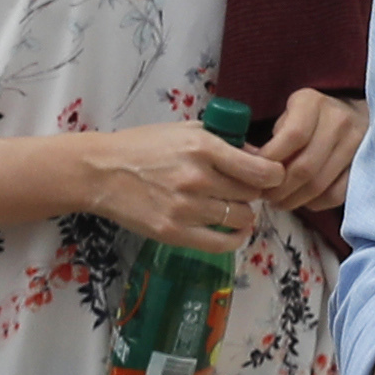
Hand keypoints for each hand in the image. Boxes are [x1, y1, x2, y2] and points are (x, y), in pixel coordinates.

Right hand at [79, 120, 285, 254]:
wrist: (101, 172)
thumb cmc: (143, 146)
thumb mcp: (185, 130)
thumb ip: (223, 140)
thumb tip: (258, 156)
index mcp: (203, 148)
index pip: (260, 170)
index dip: (274, 175)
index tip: (272, 175)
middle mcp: (198, 179)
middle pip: (251, 194)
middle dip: (254, 192)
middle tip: (245, 189)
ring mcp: (186, 208)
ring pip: (240, 218)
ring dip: (244, 213)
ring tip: (234, 206)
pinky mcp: (174, 233)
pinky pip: (221, 244)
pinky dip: (235, 239)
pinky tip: (233, 230)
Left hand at [261, 89, 363, 214]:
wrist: (354, 113)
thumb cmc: (310, 117)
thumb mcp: (289, 113)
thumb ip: (274, 137)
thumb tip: (252, 167)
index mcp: (312, 102)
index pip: (292, 136)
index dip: (271, 161)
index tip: (256, 174)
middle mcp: (339, 120)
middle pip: (305, 167)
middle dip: (279, 189)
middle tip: (265, 196)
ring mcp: (356, 144)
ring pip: (319, 185)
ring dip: (294, 200)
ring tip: (279, 202)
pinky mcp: (364, 165)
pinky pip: (335, 194)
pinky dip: (315, 204)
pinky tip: (303, 201)